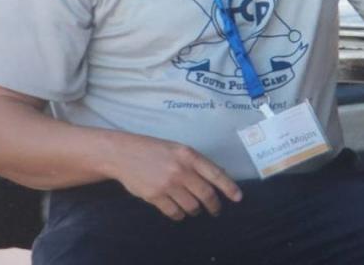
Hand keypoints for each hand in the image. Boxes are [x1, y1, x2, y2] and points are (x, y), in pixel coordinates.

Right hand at [110, 133, 242, 219]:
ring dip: (196, 210)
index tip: (238, 197)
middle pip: (206, 194)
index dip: (229, 187)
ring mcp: (167, 184)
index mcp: (189, 155)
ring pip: (191, 206)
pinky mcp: (154, 196)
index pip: (216, 173)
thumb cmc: (155, 150)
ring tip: (195, 208)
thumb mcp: (179, 149)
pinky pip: (174, 213)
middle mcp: (181, 170)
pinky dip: (180, 215)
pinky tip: (179, 212)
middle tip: (216, 210)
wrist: (125, 154)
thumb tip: (219, 176)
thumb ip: (196, 162)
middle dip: (214, 205)